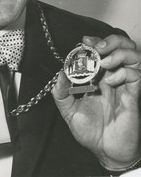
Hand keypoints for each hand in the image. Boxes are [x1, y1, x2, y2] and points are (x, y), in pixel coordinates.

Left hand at [52, 35, 140, 170]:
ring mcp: (125, 85)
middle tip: (98, 48)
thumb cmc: (91, 132)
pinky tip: (111, 82)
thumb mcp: (69, 111)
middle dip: (111, 41)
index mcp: (99, 77)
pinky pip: (136, 75)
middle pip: (123, 46)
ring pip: (133, 56)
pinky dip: (123, 72)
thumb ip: (61, 92)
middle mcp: (114, 77)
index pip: (104, 49)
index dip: (96, 41)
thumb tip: (60, 73)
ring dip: (118, 53)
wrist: (105, 152)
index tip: (85, 42)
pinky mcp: (133, 96)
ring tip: (104, 63)